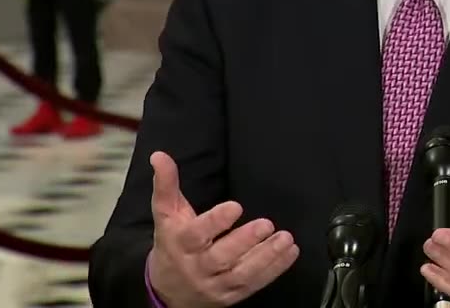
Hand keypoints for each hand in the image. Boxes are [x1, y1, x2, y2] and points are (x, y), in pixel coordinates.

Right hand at [147, 152, 298, 307]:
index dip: (216, 221)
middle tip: (266, 224)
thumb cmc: (172, 244)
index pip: (196, 235)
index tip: (236, 207)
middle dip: (245, 241)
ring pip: (241, 274)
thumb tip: (160, 155)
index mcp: (180, 244)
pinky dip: (274, 270)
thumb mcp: (166, 214)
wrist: (166, 291)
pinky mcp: (231, 295)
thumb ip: (166, 184)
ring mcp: (215, 284)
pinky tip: (289, 252)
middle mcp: (197, 267)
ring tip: (285, 238)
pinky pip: (253, 284)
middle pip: (221, 257)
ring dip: (266, 256)